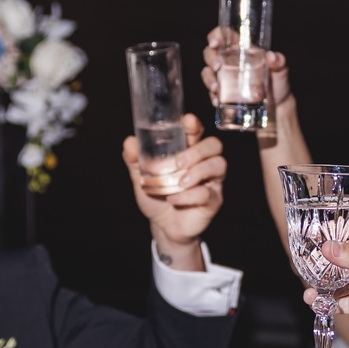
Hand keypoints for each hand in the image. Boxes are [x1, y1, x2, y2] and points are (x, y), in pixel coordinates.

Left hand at [122, 113, 225, 269]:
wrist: (162, 226)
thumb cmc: (156, 196)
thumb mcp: (141, 177)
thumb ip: (135, 160)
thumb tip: (129, 142)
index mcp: (187, 151)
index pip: (197, 132)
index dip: (194, 125)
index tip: (188, 121)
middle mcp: (203, 162)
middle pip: (214, 145)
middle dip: (197, 150)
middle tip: (179, 162)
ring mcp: (211, 181)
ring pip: (218, 164)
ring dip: (198, 171)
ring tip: (180, 181)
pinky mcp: (213, 200)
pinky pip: (208, 193)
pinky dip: (188, 195)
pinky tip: (174, 198)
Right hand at [201, 29, 290, 110]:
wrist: (277, 103)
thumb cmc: (277, 80)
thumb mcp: (281, 69)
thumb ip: (279, 61)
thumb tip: (271, 57)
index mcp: (241, 49)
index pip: (224, 35)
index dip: (216, 35)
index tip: (214, 43)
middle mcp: (229, 61)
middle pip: (210, 53)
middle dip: (210, 58)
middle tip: (217, 67)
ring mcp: (224, 77)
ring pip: (207, 73)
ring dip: (208, 79)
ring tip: (216, 88)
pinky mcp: (224, 93)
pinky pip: (212, 93)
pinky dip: (213, 97)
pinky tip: (218, 101)